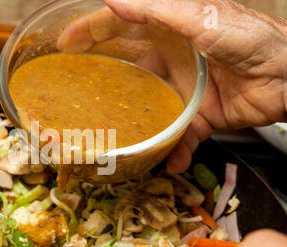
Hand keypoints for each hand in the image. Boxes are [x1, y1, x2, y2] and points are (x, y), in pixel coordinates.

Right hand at [57, 0, 286, 172]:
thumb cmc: (252, 39)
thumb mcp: (201, 18)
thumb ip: (157, 10)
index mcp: (169, 31)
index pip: (120, 26)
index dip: (90, 32)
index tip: (64, 43)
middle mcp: (172, 60)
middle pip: (128, 71)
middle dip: (103, 82)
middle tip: (76, 95)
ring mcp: (184, 90)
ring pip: (150, 110)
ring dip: (136, 126)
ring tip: (116, 139)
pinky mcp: (200, 116)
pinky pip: (180, 136)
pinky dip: (175, 150)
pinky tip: (171, 161)